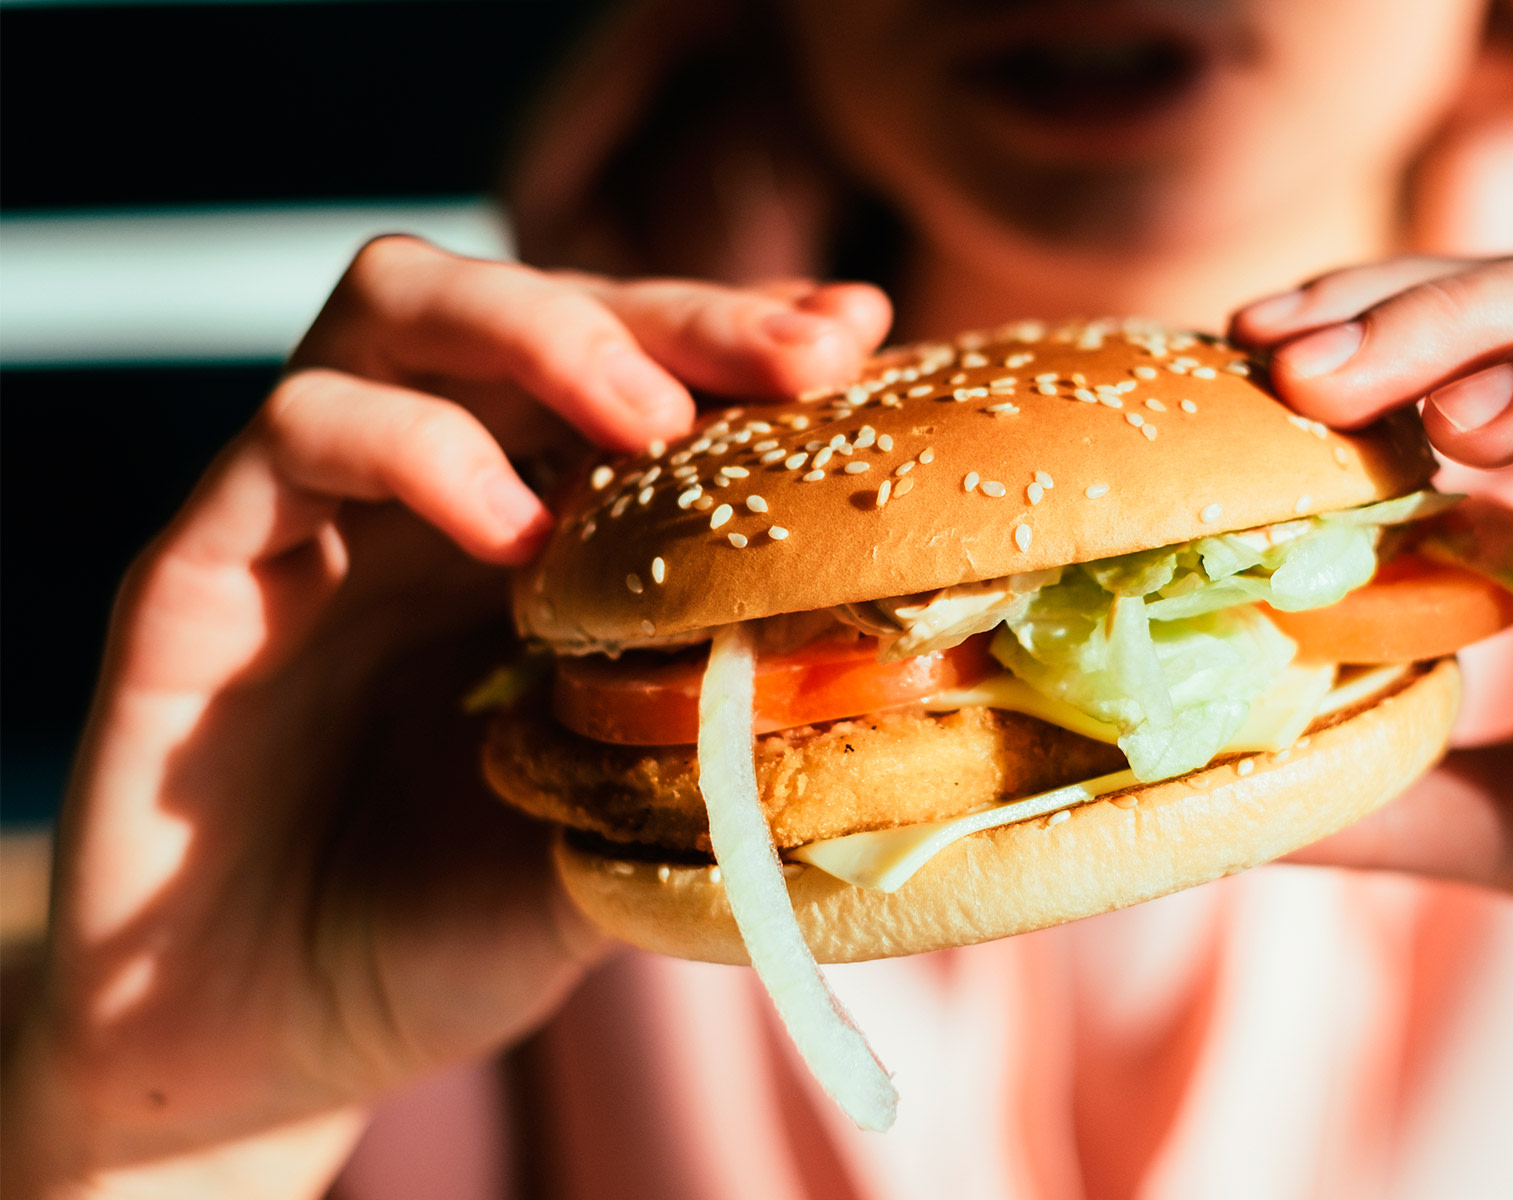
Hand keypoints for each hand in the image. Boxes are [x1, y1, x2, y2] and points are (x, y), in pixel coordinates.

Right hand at [2, 236, 889, 1197]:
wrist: (266, 1049)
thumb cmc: (451, 933)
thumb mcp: (619, 832)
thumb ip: (715, 753)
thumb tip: (904, 709)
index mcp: (528, 529)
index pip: (635, 366)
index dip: (744, 334)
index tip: (859, 334)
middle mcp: (420, 491)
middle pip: (535, 299)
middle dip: (680, 311)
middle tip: (800, 356)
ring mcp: (308, 513)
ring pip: (397, 303)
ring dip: (546, 336)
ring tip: (652, 425)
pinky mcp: (196, 568)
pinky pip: (295, 435)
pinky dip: (415, 447)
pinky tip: (510, 534)